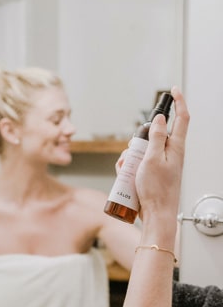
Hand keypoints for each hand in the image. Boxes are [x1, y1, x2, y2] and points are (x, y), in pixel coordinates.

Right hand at [135, 86, 188, 221]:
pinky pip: (138, 164)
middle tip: (132, 151)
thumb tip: (161, 119)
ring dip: (130, 156)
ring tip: (126, 169)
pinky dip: (129, 167)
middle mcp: (170, 154)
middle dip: (138, 140)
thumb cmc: (157, 190)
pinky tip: (124, 175)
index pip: (182, 118)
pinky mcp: (151, 174)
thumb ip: (158, 137)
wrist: (156, 215)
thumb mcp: (154, 159)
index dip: (179, 102)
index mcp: (176, 147)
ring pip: (142, 150)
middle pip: (153, 135)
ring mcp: (160, 164)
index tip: (172, 91)